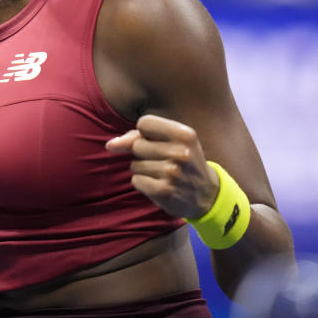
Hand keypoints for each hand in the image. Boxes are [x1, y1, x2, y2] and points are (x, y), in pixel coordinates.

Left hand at [105, 114, 220, 219]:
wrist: (207, 194)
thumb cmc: (183, 161)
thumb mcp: (172, 141)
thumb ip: (138, 136)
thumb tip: (110, 145)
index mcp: (184, 134)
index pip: (144, 123)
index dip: (144, 133)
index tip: (157, 141)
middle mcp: (180, 152)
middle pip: (137, 145)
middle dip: (144, 154)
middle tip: (164, 161)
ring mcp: (172, 173)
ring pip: (134, 164)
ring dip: (143, 170)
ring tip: (163, 174)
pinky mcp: (164, 191)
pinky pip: (136, 181)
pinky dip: (143, 184)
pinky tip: (160, 185)